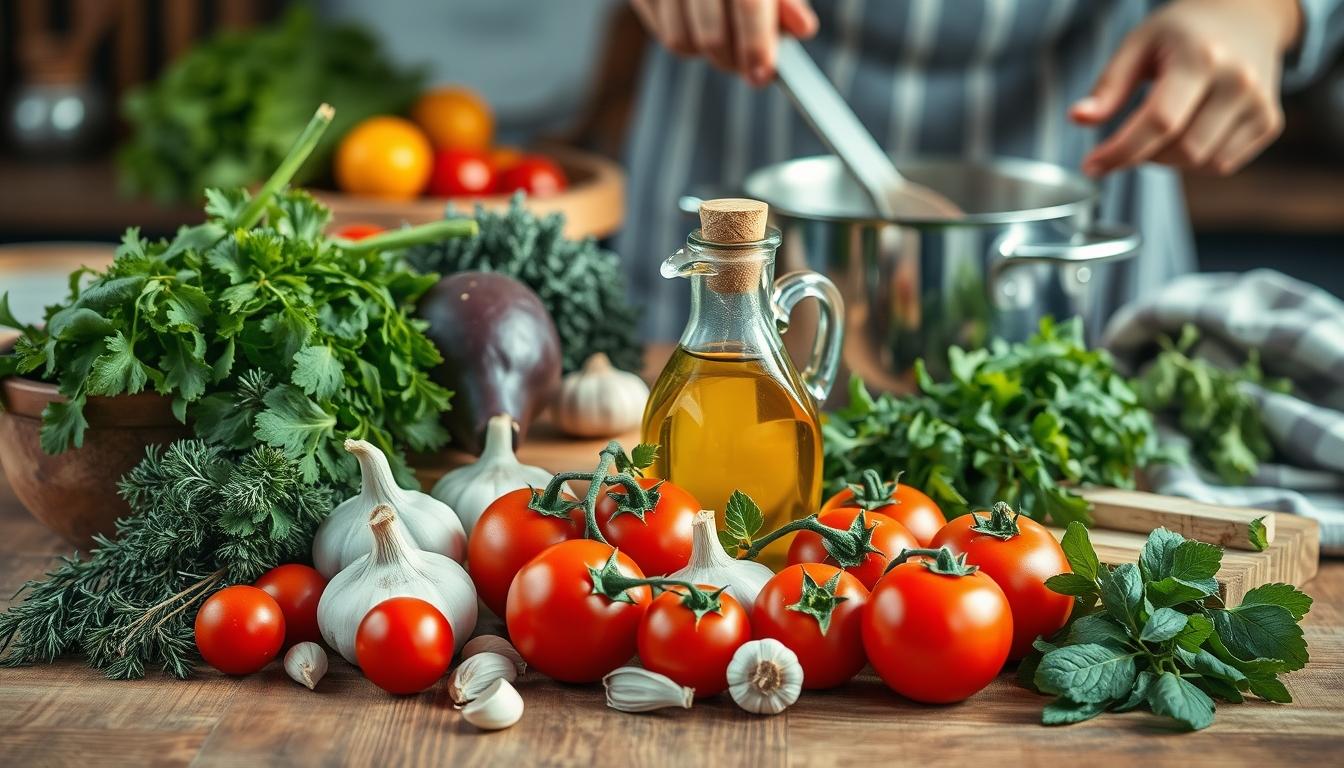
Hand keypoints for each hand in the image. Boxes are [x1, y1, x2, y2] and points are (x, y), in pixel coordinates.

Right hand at [631, 0, 818, 85]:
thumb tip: (802, 28)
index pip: (747, 4)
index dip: (756, 44)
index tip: (764, 72)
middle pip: (711, 34)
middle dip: (733, 61)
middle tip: (749, 65)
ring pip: (681, 42)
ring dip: (708, 54)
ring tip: (725, 38)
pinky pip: (664, 35)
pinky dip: (687, 40)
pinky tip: (699, 23)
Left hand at [1072, 0, 1302, 176]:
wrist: (1246, 17)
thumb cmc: (1183, 33)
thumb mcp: (1138, 45)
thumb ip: (1109, 85)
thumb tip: (1079, 118)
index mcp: (1201, 58)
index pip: (1159, 122)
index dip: (1121, 151)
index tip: (1091, 166)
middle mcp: (1239, 81)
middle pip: (1181, 151)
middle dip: (1144, 156)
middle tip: (1129, 139)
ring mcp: (1260, 103)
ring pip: (1202, 164)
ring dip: (1170, 159)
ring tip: (1164, 126)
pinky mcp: (1270, 122)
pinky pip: (1222, 165)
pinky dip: (1197, 160)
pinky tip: (1191, 129)